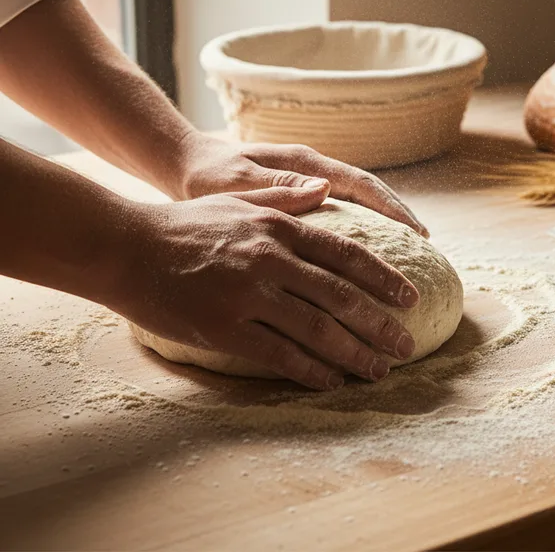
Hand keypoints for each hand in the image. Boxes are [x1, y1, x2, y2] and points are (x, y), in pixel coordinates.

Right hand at [112, 183, 418, 389]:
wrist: (127, 248)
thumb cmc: (185, 224)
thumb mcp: (238, 199)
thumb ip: (285, 197)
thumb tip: (327, 189)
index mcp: (279, 227)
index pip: (346, 254)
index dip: (383, 278)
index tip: (410, 297)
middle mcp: (271, 259)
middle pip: (341, 297)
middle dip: (380, 324)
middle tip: (407, 345)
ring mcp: (249, 295)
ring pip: (317, 330)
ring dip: (355, 353)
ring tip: (380, 369)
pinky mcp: (226, 329)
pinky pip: (280, 354)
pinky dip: (311, 370)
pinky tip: (332, 381)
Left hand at [174, 134, 427, 236]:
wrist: (184, 165)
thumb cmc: (206, 178)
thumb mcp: (235, 185)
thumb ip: (277, 187)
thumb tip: (324, 190)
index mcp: (303, 164)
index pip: (361, 185)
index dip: (393, 209)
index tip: (419, 234)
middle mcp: (312, 170)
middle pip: (369, 193)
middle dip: (399, 218)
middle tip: (426, 249)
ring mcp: (308, 181)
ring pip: (358, 202)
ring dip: (384, 225)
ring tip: (406, 258)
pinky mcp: (299, 194)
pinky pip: (341, 212)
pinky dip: (361, 230)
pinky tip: (366, 256)